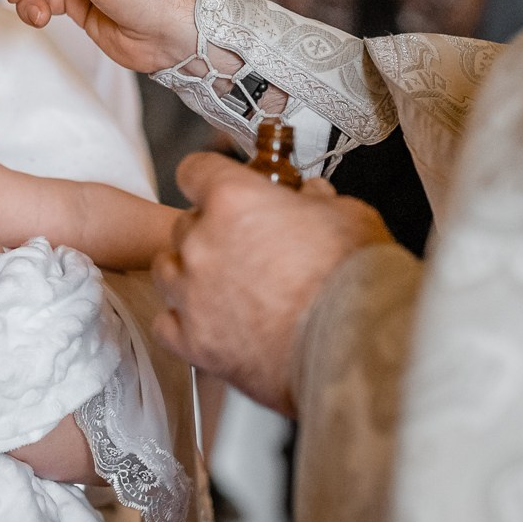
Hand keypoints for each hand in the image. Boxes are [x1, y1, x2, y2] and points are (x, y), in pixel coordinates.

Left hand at [151, 152, 393, 415]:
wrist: (355, 350)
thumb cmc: (355, 282)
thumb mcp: (348, 216)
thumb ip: (318, 200)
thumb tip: (313, 196)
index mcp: (234, 200)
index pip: (195, 171)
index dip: (208, 179)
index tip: (217, 189)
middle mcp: (203, 243)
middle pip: (184, 225)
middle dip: (210, 232)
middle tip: (243, 248)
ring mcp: (192, 294)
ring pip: (167, 270)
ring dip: (189, 273)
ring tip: (224, 286)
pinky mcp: (192, 341)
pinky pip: (167, 322)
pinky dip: (185, 321)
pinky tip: (212, 323)